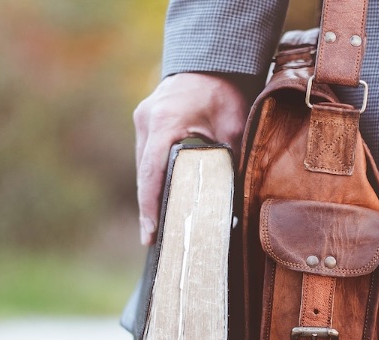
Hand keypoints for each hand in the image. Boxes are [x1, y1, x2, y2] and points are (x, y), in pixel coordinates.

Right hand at [133, 72, 249, 244]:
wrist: (211, 62)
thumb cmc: (224, 91)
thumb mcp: (234, 124)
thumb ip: (231, 158)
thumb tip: (235, 197)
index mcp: (165, 120)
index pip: (152, 170)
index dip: (149, 205)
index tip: (149, 233)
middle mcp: (147, 120)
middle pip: (144, 173)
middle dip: (149, 206)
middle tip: (155, 240)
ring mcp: (143, 119)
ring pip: (143, 166)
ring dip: (151, 192)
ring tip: (158, 227)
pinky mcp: (146, 121)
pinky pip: (146, 156)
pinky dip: (154, 177)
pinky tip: (162, 198)